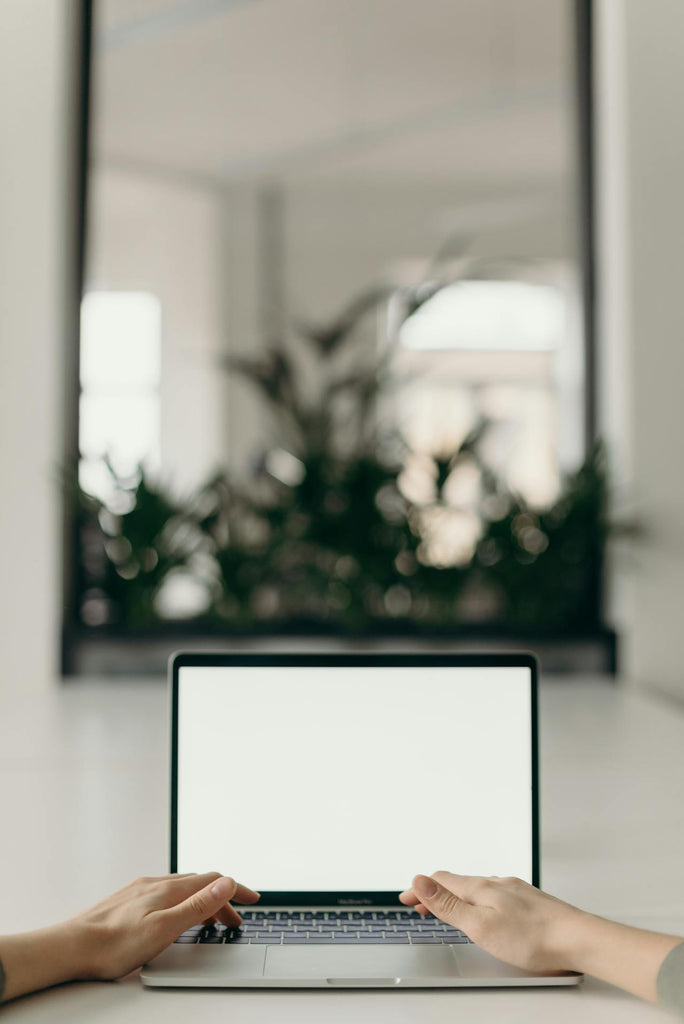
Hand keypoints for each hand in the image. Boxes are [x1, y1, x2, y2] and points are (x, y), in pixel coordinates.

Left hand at [0, 872, 259, 1001]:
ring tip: (210, 921)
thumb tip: (227, 881)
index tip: (254, 899)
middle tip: (235, 920)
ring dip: (203, 901)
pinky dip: (183, 902)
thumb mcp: (165, 928)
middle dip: (222, 899)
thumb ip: (198, 905)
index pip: (213, 881)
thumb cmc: (114, 945)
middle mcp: (156, 883)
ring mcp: (141, 890)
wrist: (72, 946)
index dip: (236, 890)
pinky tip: (175, 916)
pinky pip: (166, 894)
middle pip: (200, 884)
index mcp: (169, 889)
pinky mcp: (129, 899)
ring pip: (182, 889)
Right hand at [399, 871, 585, 972]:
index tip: (404, 898)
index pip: (441, 881)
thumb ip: (449, 905)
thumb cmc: (533, 938)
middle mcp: (497, 883)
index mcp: (481, 888)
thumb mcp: (480, 926)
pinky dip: (477, 900)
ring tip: (447, 907)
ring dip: (456, 896)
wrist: (579, 939)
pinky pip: (494, 894)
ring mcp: (515, 890)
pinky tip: (485, 910)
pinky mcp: (529, 901)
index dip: (420, 889)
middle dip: (435, 892)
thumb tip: (419, 879)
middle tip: (418, 904)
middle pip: (457, 883)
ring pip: (477, 888)